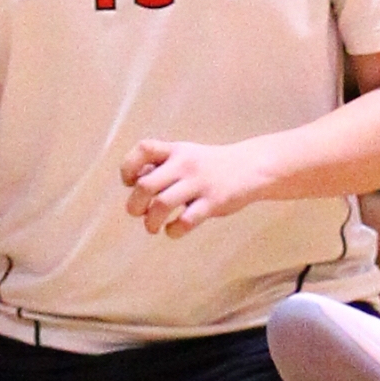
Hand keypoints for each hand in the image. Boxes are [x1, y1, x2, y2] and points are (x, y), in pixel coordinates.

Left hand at [122, 135, 260, 237]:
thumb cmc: (210, 166)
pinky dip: (173, 231)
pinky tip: (174, 230)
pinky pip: (185, 221)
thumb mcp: (186, 155)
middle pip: (145, 185)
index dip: (128, 167)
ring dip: (150, 222)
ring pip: (161, 205)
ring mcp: (199, 183)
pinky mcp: (213, 202)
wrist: (251, 167)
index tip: (130, 182)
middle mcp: (185, 164)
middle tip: (138, 213)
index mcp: (176, 150)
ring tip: (153, 227)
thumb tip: (133, 182)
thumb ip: (161, 166)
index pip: (143, 149)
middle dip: (134, 205)